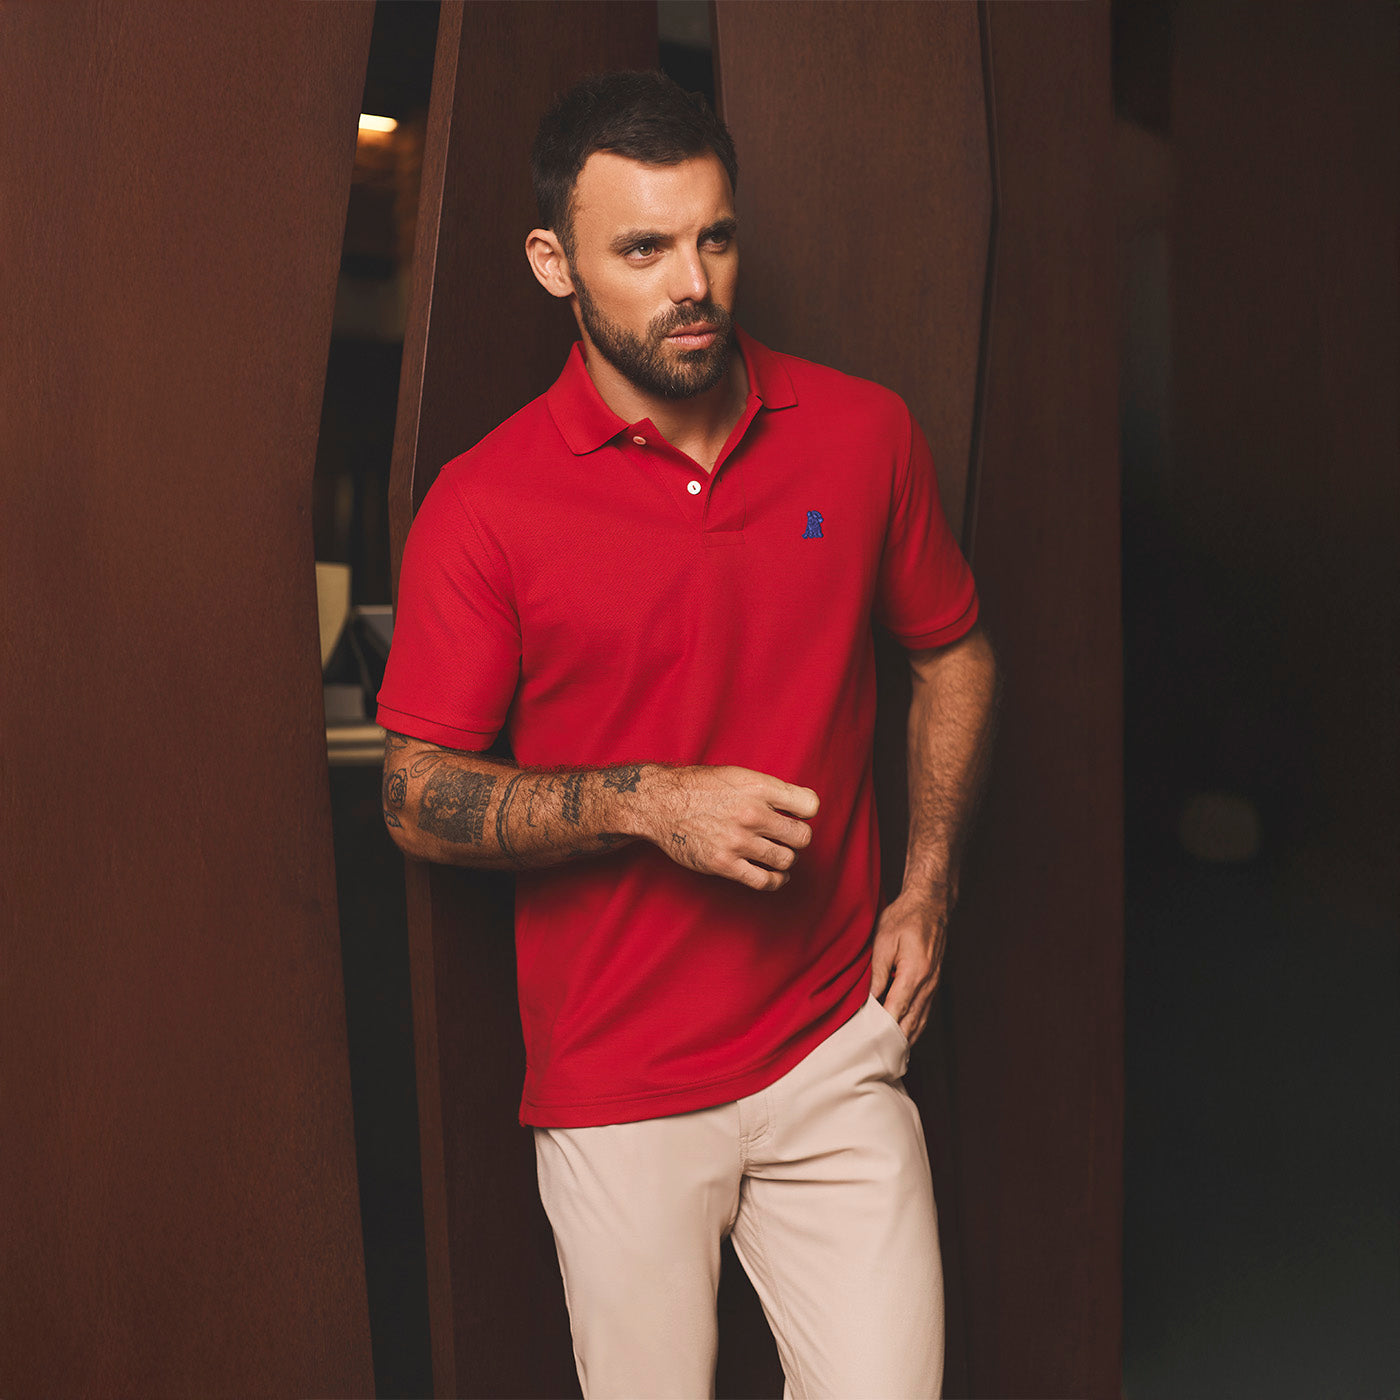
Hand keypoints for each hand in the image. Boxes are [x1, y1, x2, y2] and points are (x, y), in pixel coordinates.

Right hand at [642, 764, 818, 891]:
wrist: (660, 803)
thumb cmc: (699, 787)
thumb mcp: (737, 775)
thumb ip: (768, 791)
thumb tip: (799, 810)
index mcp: (758, 787)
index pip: (810, 805)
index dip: (806, 812)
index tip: (797, 815)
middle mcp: (751, 813)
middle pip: (802, 837)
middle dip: (798, 838)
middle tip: (787, 837)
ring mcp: (738, 841)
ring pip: (785, 860)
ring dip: (786, 859)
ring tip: (779, 854)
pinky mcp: (724, 864)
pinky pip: (764, 881)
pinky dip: (776, 881)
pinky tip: (776, 876)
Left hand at [869, 890, 949, 1046]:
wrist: (930, 905)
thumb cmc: (904, 918)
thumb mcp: (883, 941)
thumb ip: (878, 971)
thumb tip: (871, 999)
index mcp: (914, 973)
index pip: (897, 1010)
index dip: (883, 1029)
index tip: (870, 1045)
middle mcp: (927, 984)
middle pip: (911, 1022)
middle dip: (894, 1042)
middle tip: (877, 1059)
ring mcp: (933, 985)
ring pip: (920, 1020)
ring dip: (906, 1038)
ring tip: (890, 1056)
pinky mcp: (933, 984)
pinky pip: (924, 1012)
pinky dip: (914, 1026)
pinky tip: (905, 1035)